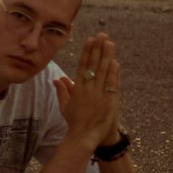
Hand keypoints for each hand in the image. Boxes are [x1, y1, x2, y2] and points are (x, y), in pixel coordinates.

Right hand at [53, 33, 121, 149]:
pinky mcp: (109, 101)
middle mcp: (88, 89)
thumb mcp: (65, 106)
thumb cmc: (74, 122)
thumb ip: (62, 90)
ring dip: (107, 56)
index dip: (87, 52)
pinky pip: (112, 84)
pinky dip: (114, 73)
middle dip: (98, 49)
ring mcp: (99, 95)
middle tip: (102, 35)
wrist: (84, 136)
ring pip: (103, 72)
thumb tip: (57, 79)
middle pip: (94, 65)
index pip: (83, 66)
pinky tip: (115, 62)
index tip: (90, 40)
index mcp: (77, 89)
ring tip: (110, 43)